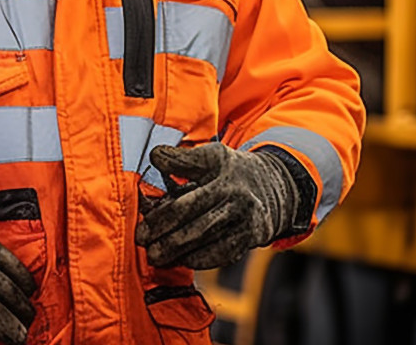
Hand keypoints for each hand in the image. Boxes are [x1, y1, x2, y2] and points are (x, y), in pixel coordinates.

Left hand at [134, 142, 298, 270]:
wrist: (276, 186)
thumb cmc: (232, 170)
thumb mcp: (211, 155)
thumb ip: (181, 158)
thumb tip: (154, 156)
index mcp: (221, 169)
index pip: (186, 187)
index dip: (162, 202)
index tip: (139, 210)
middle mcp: (235, 194)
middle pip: (192, 216)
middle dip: (163, 231)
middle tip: (142, 240)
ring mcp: (245, 217)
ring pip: (205, 237)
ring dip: (176, 250)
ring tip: (155, 255)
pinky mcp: (252, 237)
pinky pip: (222, 253)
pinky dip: (199, 259)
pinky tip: (181, 260)